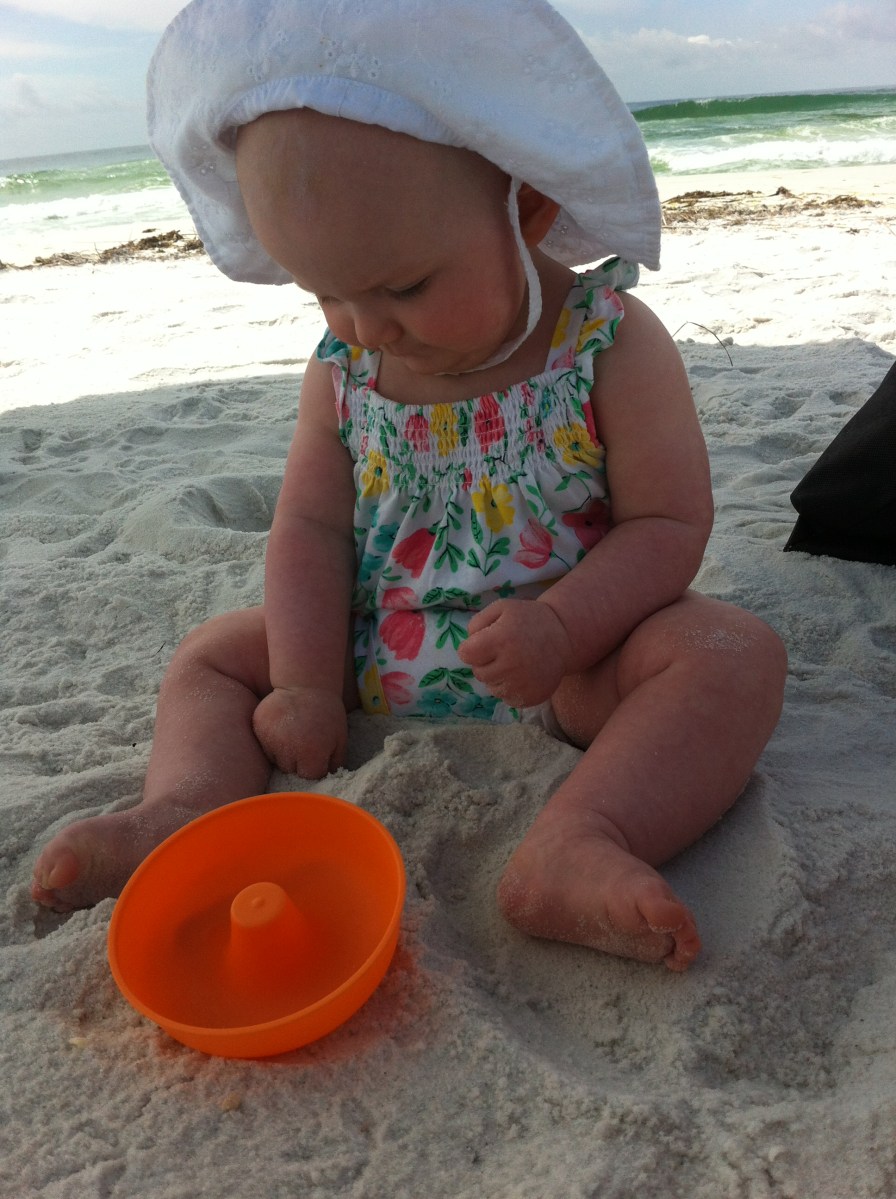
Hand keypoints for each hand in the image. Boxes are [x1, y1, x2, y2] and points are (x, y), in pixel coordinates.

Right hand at [252, 686, 347, 777]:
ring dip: (283, 753)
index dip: (314, 766)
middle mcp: (288, 749)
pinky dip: (271, 741)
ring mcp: (270, 738)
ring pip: (275, 760)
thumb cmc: (328, 713)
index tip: (317, 754)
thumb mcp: (340, 739)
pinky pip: (264, 746)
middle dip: (297, 761)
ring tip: (293, 735)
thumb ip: (334, 764)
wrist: (306, 683)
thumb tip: (328, 782)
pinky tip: (282, 728)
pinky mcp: (259, 727)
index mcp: (312, 753)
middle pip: (290, 770)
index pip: (309, 776)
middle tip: (304, 741)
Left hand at [457, 599, 571, 708]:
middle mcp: (511, 665)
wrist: (563, 637)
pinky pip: (506, 698)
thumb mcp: (502, 608)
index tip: (484, 643)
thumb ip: (476, 623)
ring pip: (491, 688)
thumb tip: (465, 648)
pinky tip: (522, 675)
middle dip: (485, 663)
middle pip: (478, 672)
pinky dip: (510, 688)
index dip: (472, 648)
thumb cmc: (528, 620)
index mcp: (501, 640)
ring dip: (497, 677)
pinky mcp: (530, 698)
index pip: (466, 654)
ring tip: (514, 663)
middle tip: (503, 652)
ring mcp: (521, 685)